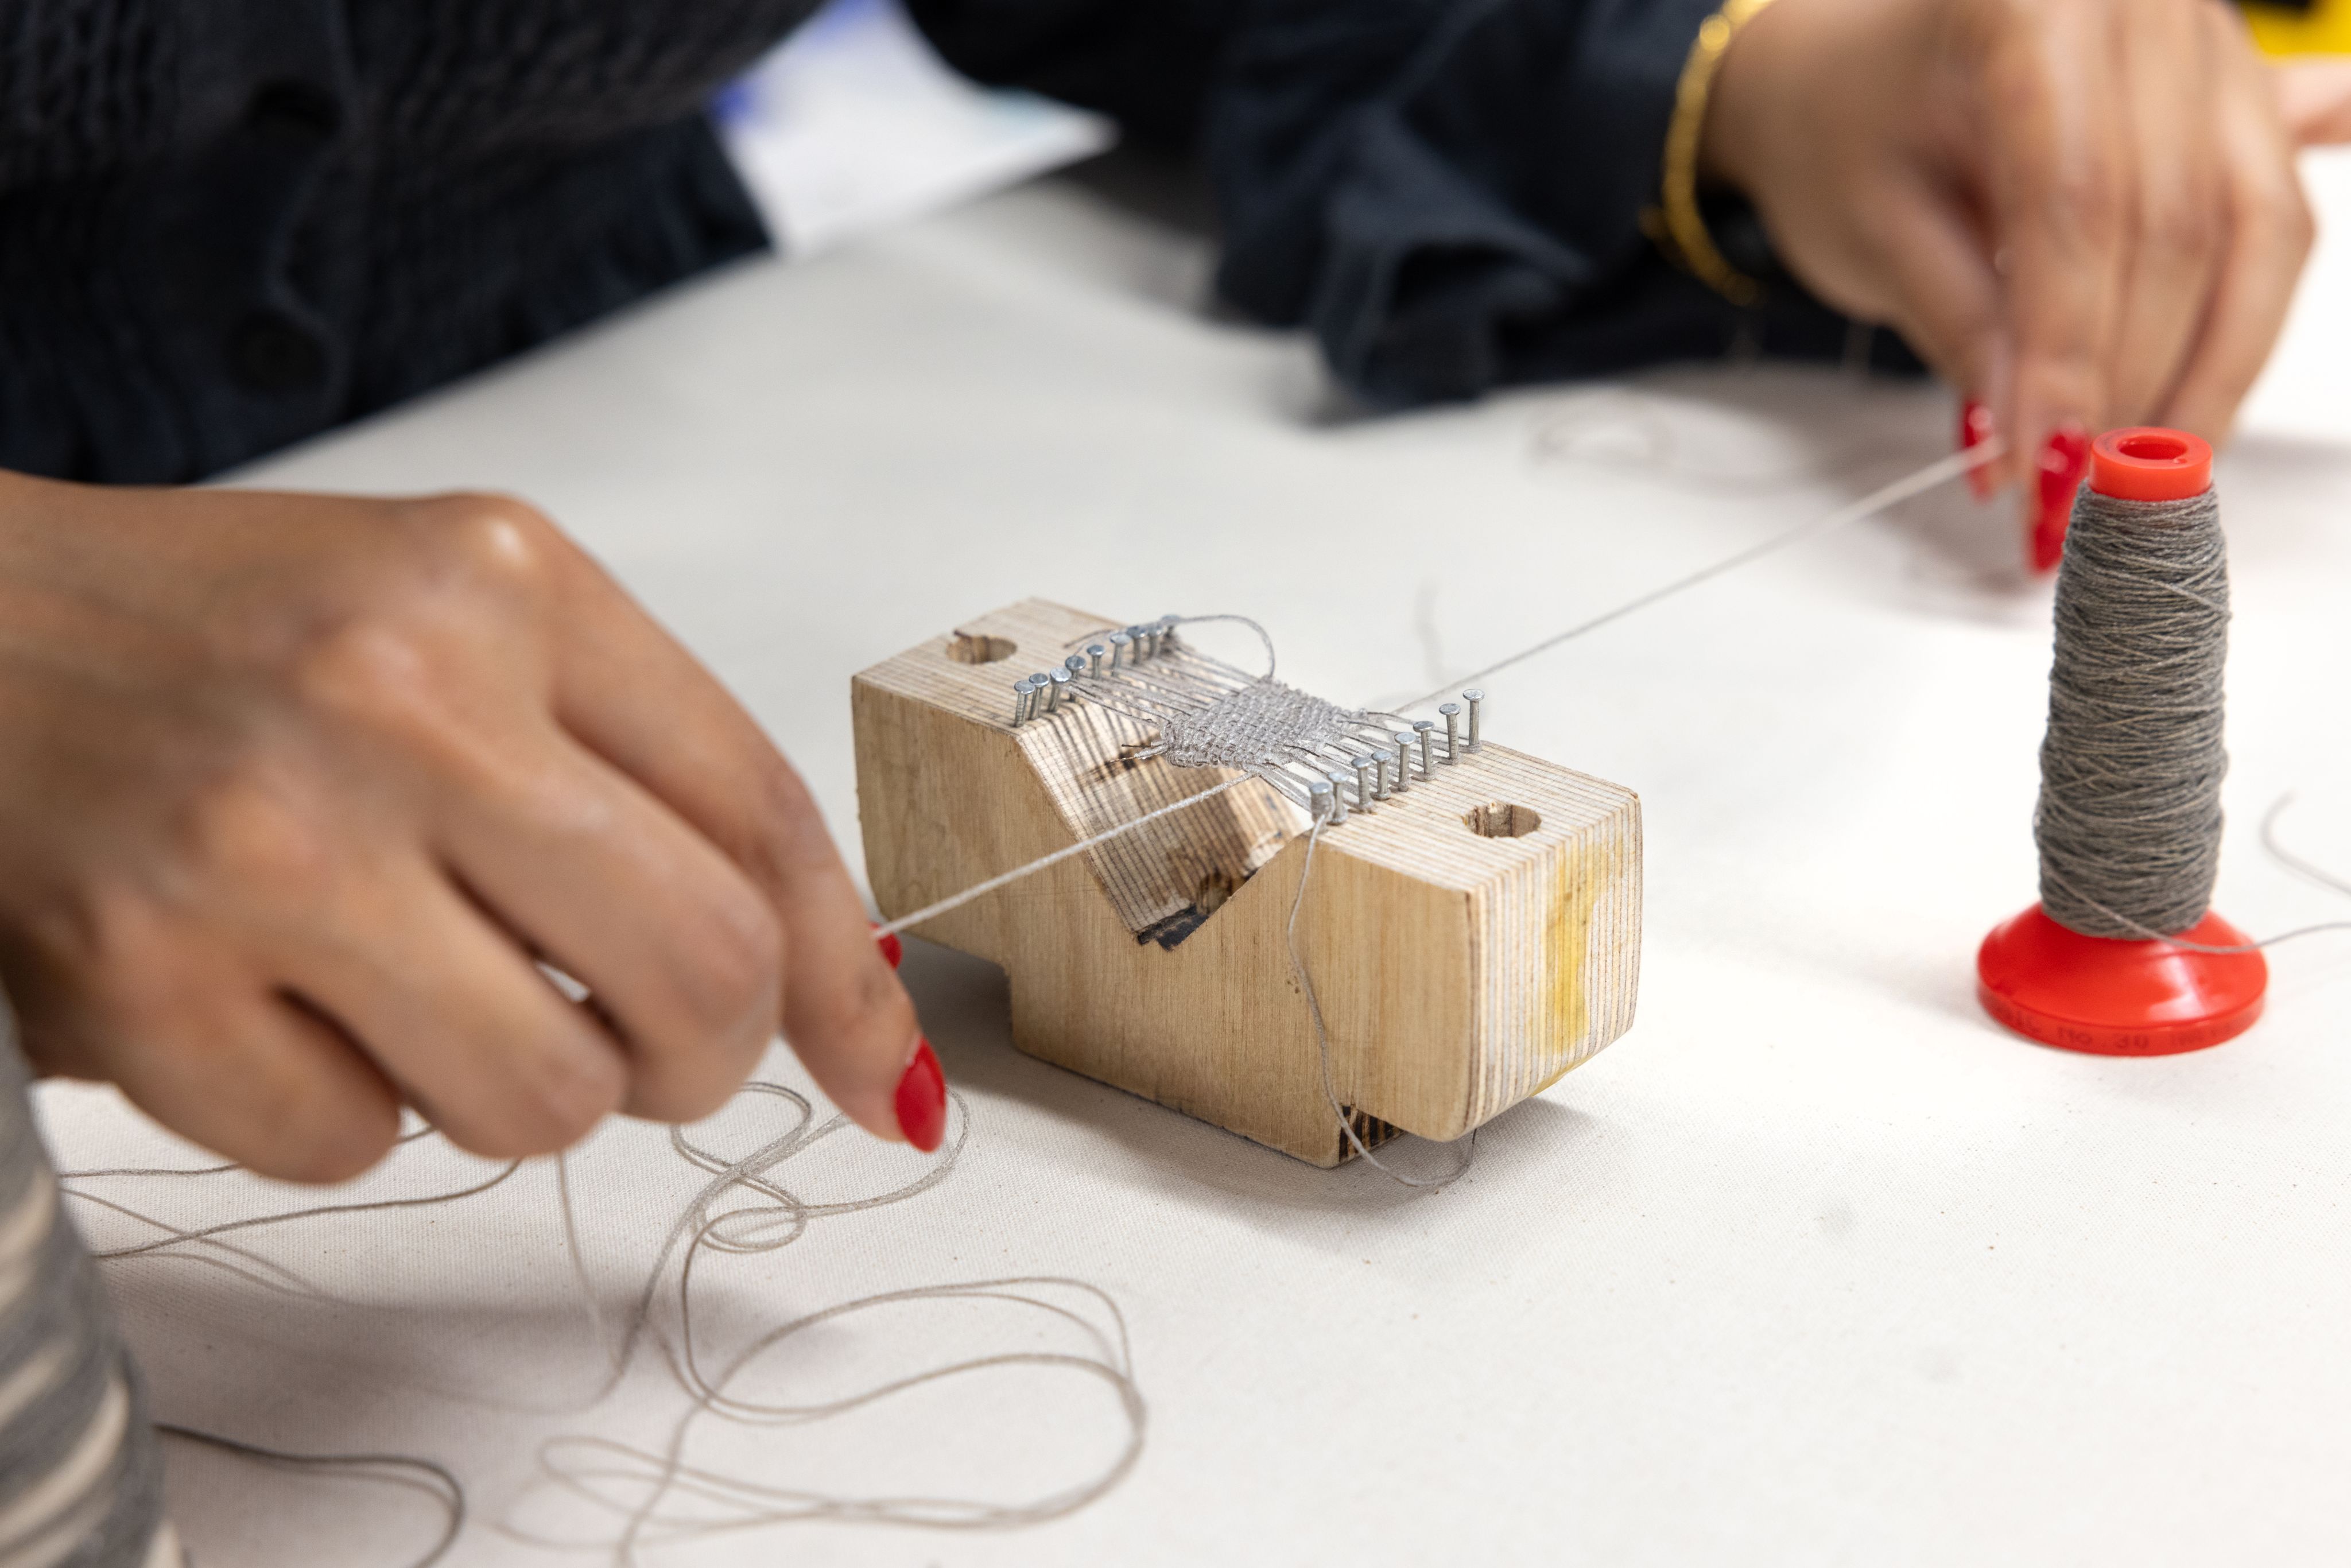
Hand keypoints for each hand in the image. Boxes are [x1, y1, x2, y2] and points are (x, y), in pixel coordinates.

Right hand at [0, 474, 936, 1180]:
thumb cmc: (224, 633)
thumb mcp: (463, 626)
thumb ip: (651, 774)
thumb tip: (834, 995)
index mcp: (505, 585)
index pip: (765, 813)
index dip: (847, 976)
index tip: (883, 1073)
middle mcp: (399, 698)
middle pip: (705, 972)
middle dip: (700, 1052)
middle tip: (635, 1037)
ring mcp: (265, 845)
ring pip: (552, 1097)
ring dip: (520, 1086)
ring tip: (415, 988)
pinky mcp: (140, 981)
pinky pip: (360, 1150)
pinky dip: (344, 1110)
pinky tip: (273, 1000)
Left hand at [1702, 0, 2350, 561]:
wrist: (1850, 66)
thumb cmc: (1847, 124)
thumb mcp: (1872, 228)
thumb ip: (1963, 328)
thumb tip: (2032, 443)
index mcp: (2034, 7)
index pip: (2077, 206)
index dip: (2069, 353)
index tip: (2044, 465)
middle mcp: (2147, 7)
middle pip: (2179, 224)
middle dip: (2135, 378)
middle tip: (2084, 489)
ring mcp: (2211, 45)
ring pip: (2257, 230)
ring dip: (2208, 369)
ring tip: (2144, 467)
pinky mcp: (2238, 92)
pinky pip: (2277, 201)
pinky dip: (2260, 294)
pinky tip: (2244, 354)